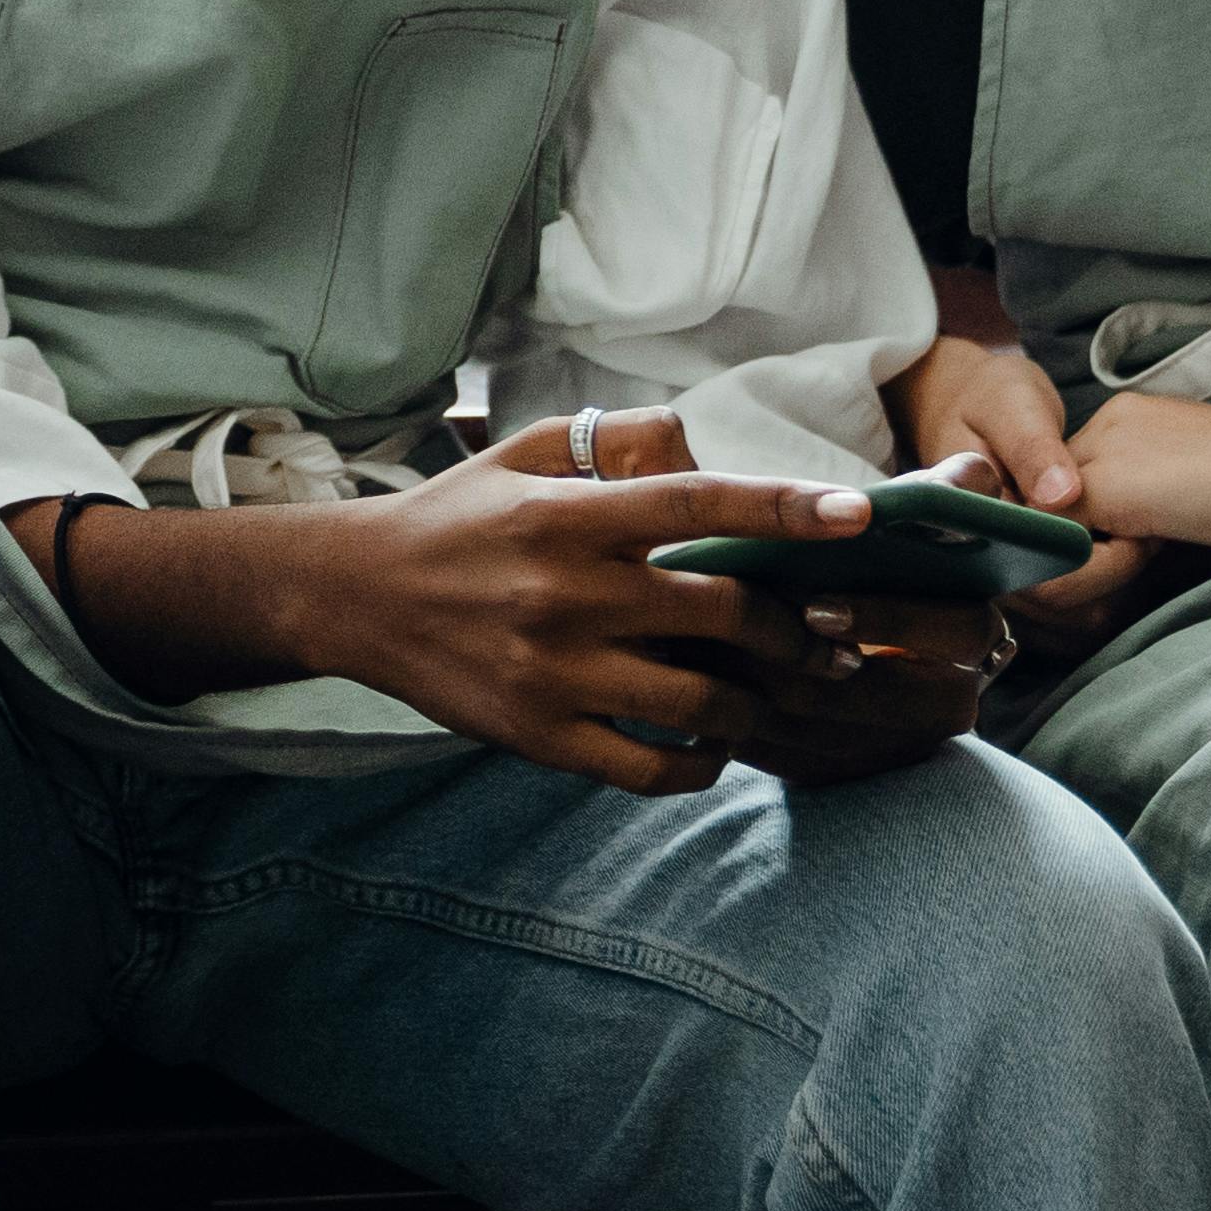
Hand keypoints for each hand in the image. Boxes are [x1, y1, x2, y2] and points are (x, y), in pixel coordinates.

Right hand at [60, 406, 880, 799]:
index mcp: (568, 515)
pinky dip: (698, 763)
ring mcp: (556, 672)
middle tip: (823, 636)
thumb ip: (612, 442)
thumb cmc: (454, 518)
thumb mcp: (521, 453)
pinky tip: (708, 747)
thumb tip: (698, 443)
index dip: (784, 508)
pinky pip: (649, 768)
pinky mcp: (540, 735)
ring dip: (757, 701)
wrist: (353, 595)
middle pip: (721, 612)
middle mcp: (568, 592)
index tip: (857, 514)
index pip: (696, 502)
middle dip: (792, 628)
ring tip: (775, 694)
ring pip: (700, 700)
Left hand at [637, 443, 1008, 787]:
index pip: (955, 628)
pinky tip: (690, 677)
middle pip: (876, 695)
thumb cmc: (872, 554)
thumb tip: (963, 482)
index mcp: (971, 631)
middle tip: (726, 632)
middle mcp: (949, 700)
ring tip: (689, 643)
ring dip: (753, 686)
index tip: (816, 606)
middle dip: (796, 661)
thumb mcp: (912, 518)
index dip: (888, 618)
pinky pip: (788, 758)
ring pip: (823, 729)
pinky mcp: (843, 772)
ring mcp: (895, 745)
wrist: (833, 626)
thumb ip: (945, 492)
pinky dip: (736, 717)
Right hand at [894, 330, 1155, 648]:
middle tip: (1148, 534)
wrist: (962, 400)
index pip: (1032, 579)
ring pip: (1066, 613)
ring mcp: (1002, 567)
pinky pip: (1069, 599)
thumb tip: (1061, 496)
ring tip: (1140, 536)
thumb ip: (1032, 447)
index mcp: (971, 522)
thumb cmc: (985, 397)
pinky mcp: (1024, 566)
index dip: (1090, 567)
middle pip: (1054, 607)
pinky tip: (1124, 543)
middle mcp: (982, 558)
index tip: (1133, 534)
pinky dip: (1105, 581)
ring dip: (1113, 584)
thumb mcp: (1009, 404)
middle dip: (1111, 577)